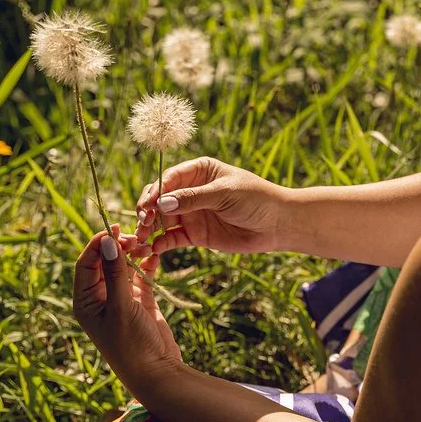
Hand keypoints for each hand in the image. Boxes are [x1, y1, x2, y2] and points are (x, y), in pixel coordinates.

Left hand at [73, 225, 182, 393]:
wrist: (155, 372)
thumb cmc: (131, 344)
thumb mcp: (121, 307)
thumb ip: (115, 274)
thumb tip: (108, 242)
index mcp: (85, 301)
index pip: (85, 264)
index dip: (97, 245)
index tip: (113, 229)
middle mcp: (100, 298)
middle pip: (103, 262)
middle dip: (116, 246)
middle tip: (132, 235)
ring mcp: (121, 298)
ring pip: (123, 266)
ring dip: (132, 253)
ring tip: (145, 243)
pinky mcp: (141, 301)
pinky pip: (141, 275)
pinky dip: (147, 263)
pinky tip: (155, 253)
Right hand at [135, 156, 288, 255]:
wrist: (278, 225)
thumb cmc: (256, 199)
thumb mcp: (224, 194)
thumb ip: (193, 198)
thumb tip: (161, 202)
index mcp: (199, 171)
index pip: (169, 178)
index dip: (155, 191)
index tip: (149, 204)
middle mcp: (190, 191)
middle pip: (159, 199)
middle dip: (148, 209)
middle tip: (144, 222)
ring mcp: (191, 213)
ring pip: (161, 219)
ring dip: (149, 228)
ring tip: (142, 238)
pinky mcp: (195, 235)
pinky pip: (172, 238)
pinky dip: (161, 243)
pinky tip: (154, 249)